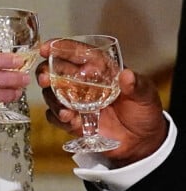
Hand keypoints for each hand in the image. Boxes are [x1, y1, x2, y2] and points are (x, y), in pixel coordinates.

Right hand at [36, 40, 167, 166]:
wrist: (142, 142)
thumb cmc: (144, 112)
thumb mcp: (146, 95)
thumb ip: (136, 85)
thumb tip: (127, 75)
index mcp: (98, 69)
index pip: (76, 53)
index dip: (59, 47)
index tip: (46, 48)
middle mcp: (82, 82)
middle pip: (54, 71)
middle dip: (45, 72)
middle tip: (45, 78)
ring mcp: (74, 101)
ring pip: (51, 94)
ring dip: (52, 98)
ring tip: (63, 108)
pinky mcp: (72, 120)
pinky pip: (56, 117)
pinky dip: (58, 117)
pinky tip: (68, 119)